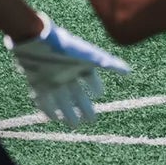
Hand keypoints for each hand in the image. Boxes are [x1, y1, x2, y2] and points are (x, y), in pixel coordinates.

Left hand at [4, 13, 130, 124]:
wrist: (36, 39)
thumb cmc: (65, 47)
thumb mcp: (90, 56)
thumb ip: (109, 64)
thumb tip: (129, 72)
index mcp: (79, 63)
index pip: (90, 77)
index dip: (96, 86)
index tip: (100, 95)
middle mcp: (65, 71)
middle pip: (76, 93)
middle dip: (83, 106)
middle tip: (91, 121)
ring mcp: (50, 77)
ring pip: (60, 98)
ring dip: (67, 112)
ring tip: (74, 125)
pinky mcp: (36, 81)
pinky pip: (43, 98)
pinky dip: (48, 108)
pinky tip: (54, 118)